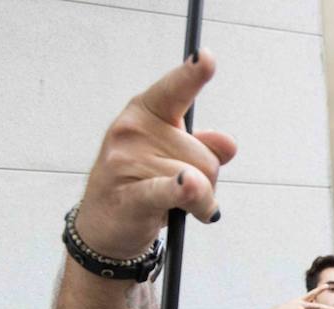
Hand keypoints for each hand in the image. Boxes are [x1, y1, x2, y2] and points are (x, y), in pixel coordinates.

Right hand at [74, 52, 237, 259]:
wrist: (105, 225)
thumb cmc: (143, 184)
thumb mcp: (176, 158)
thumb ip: (204, 146)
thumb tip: (228, 142)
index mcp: (147, 112)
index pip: (174, 90)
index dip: (192, 74)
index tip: (206, 57)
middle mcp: (134, 129)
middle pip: (207, 156)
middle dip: (207, 180)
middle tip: (182, 190)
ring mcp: (127, 161)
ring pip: (200, 180)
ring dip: (199, 203)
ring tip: (174, 206)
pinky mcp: (129, 195)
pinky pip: (166, 190)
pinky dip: (180, 191)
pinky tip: (186, 186)